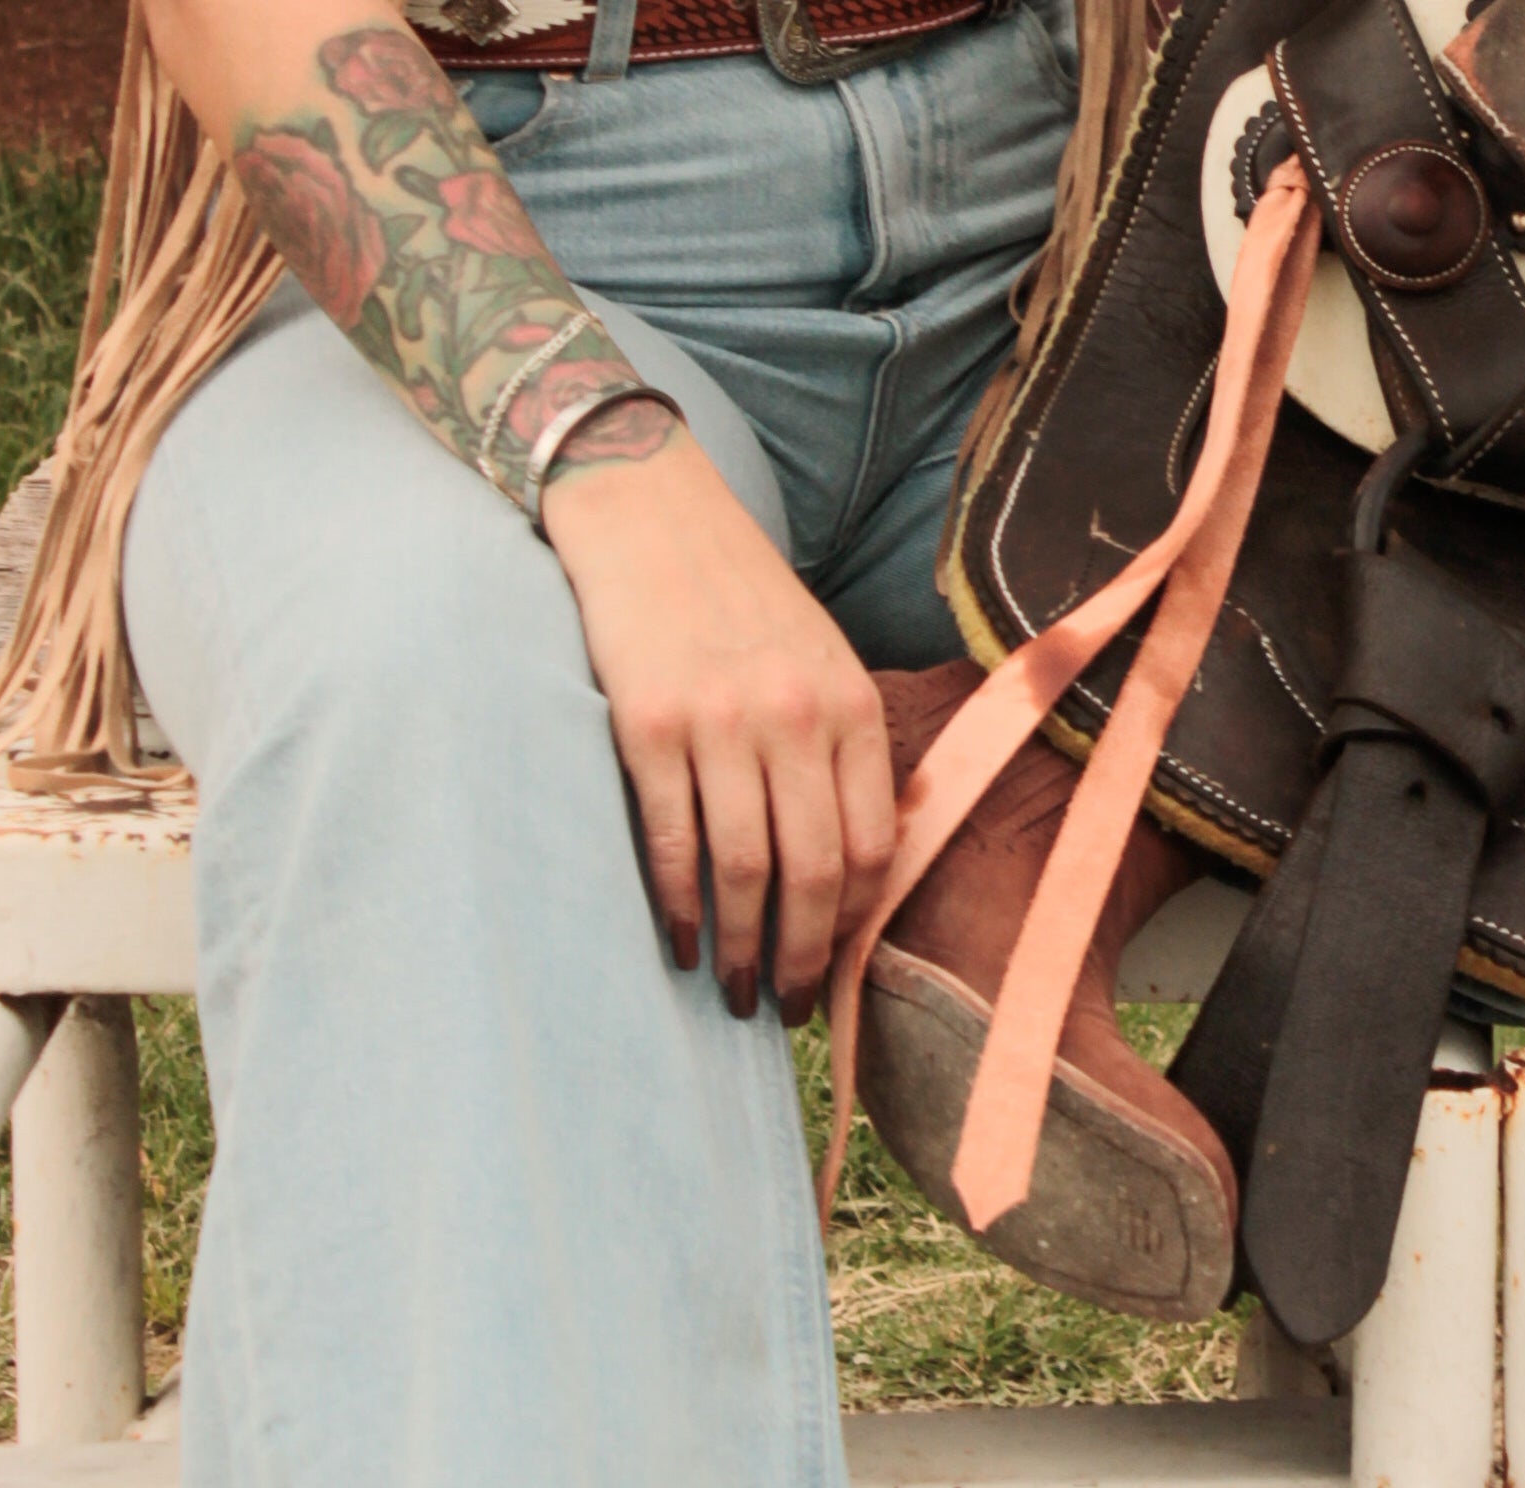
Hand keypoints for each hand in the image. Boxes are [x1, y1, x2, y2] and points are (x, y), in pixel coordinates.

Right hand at [542, 427, 896, 1014]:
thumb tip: (853, 865)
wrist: (652, 517)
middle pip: (815, 872)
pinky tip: (680, 941)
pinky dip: (678, 907)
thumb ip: (839, 745)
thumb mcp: (818, 657)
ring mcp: (721, 721)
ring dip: (739, 949)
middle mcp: (795, 715)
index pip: (874, 846)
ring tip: (730, 990)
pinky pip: (673, 841)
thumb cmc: (739, 599)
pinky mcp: (650, 727)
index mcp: (849, 701)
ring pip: (745, 870)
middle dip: (800, 959)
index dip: (853, 925)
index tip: (832, 970)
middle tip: (781, 1008)